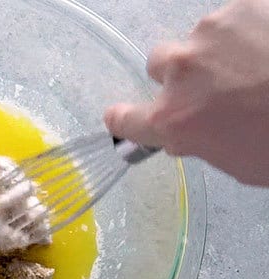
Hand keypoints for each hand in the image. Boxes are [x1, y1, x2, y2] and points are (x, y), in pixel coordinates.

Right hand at [104, 0, 268, 185]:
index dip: (124, 118)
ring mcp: (212, 32)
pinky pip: (237, 17)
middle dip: (183, 75)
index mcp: (175, 120)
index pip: (123, 119)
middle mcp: (182, 71)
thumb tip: (191, 129)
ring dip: (221, 50)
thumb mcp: (238, 163)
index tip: (123, 116)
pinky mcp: (245, 5)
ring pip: (201, 37)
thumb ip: (201, 141)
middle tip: (220, 85)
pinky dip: (253, 29)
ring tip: (262, 63)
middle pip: (159, 65)